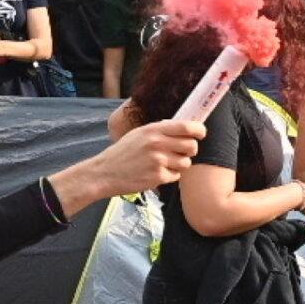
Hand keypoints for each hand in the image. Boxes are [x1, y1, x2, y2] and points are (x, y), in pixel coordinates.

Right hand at [48, 120, 206, 214]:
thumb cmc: (122, 153)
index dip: (199, 130)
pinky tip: (156, 173)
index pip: (187, 127)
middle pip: (191, 146)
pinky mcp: (157, 176)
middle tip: (181, 153)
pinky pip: (176, 176)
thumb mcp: (139, 134)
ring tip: (164, 164)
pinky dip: (169, 176)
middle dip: (190, 150)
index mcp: (153, 130)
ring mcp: (158, 161)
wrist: (104, 173)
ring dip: (179, 165)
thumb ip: (160, 130)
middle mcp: (157, 143)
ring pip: (186, 163)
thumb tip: (185, 127)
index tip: (201, 134)